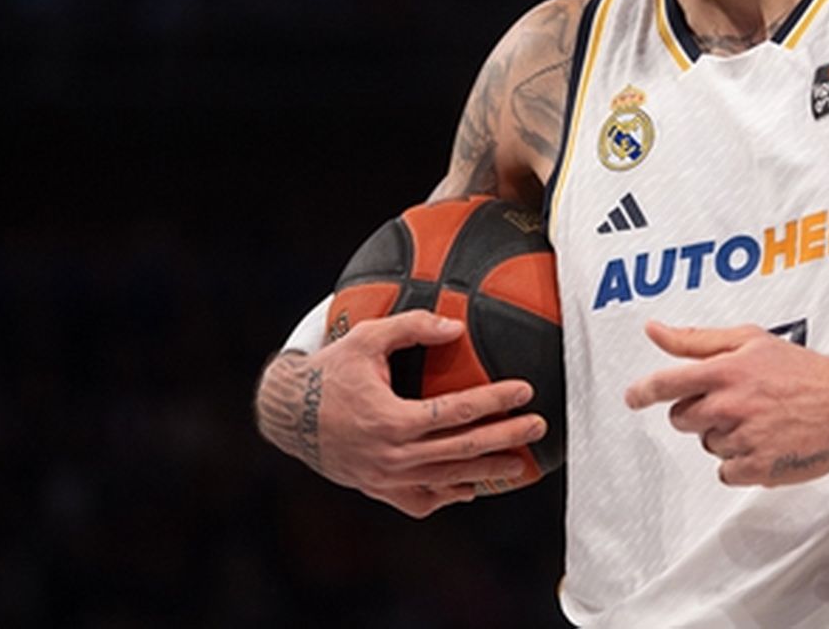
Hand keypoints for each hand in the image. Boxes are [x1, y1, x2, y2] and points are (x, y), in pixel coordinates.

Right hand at [256, 310, 546, 517]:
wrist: (289, 416)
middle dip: (506, 438)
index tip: (525, 390)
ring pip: (448, 481)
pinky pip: (423, 502)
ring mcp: (386, 479)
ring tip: (521, 463)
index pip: (456, 412)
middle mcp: (391, 456)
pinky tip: (472, 486)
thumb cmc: (331, 372)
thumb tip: (456, 326)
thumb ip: (412, 326)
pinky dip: (450, 496)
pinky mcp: (380, 490)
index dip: (494, 401)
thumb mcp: (365, 338)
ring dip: (488, 471)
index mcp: (391, 420)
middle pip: (463, 451)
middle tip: (539, 426)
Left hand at [623, 321, 828, 486]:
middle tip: (730, 403)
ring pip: (707, 444)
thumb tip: (654, 330)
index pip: (666, 383)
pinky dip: (740, 462)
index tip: (633, 397)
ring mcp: (743, 439)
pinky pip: (725, 472)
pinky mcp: (757, 469)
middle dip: (696, 412)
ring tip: (759, 420)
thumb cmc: (801, 369)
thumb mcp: (749, 340)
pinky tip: (764, 443)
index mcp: (725, 372)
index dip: (642, 391)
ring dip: (724, 436)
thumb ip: (696, 339)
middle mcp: (730, 406)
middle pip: (681, 419)